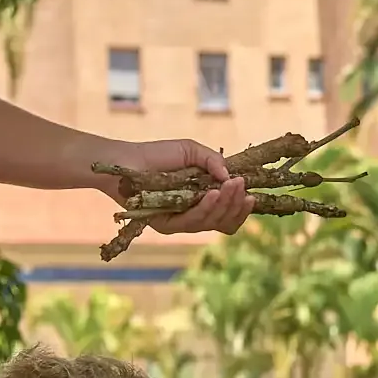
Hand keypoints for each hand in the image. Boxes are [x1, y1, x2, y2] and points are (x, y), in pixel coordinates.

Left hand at [105, 138, 253, 236]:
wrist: (127, 161)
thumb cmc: (157, 155)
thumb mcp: (191, 151)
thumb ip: (212, 161)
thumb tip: (230, 176)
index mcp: (203, 200)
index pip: (228, 214)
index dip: (241, 208)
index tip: (250, 195)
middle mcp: (194, 214)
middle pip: (224, 221)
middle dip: (236, 204)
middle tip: (240, 186)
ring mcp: (181, 222)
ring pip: (211, 223)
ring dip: (224, 204)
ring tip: (229, 187)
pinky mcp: (167, 225)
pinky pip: (192, 222)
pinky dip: (206, 208)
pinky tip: (213, 194)